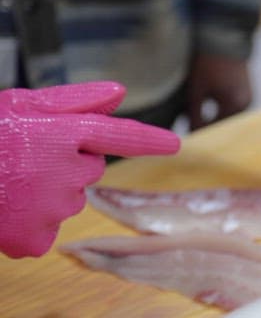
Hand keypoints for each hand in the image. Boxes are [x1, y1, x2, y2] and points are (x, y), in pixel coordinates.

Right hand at [0, 82, 179, 257]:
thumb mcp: (22, 105)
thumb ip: (74, 100)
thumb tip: (119, 93)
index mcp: (63, 133)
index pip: (120, 135)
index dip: (149, 140)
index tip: (174, 143)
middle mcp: (65, 170)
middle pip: (90, 169)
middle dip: (68, 163)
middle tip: (27, 158)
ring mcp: (51, 207)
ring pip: (69, 199)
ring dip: (48, 191)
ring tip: (11, 180)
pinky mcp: (35, 237)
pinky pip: (47, 230)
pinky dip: (31, 223)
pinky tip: (8, 208)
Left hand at [186, 54, 251, 130]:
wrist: (224, 39)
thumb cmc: (208, 63)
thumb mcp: (197, 89)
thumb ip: (195, 114)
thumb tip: (191, 133)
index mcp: (234, 104)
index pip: (215, 128)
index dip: (198, 133)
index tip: (186, 137)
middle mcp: (246, 104)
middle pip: (223, 125)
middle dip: (207, 128)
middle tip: (189, 130)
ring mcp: (249, 99)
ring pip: (228, 118)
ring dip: (215, 120)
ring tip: (197, 120)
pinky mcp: (248, 93)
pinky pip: (234, 109)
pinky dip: (222, 112)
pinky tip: (210, 111)